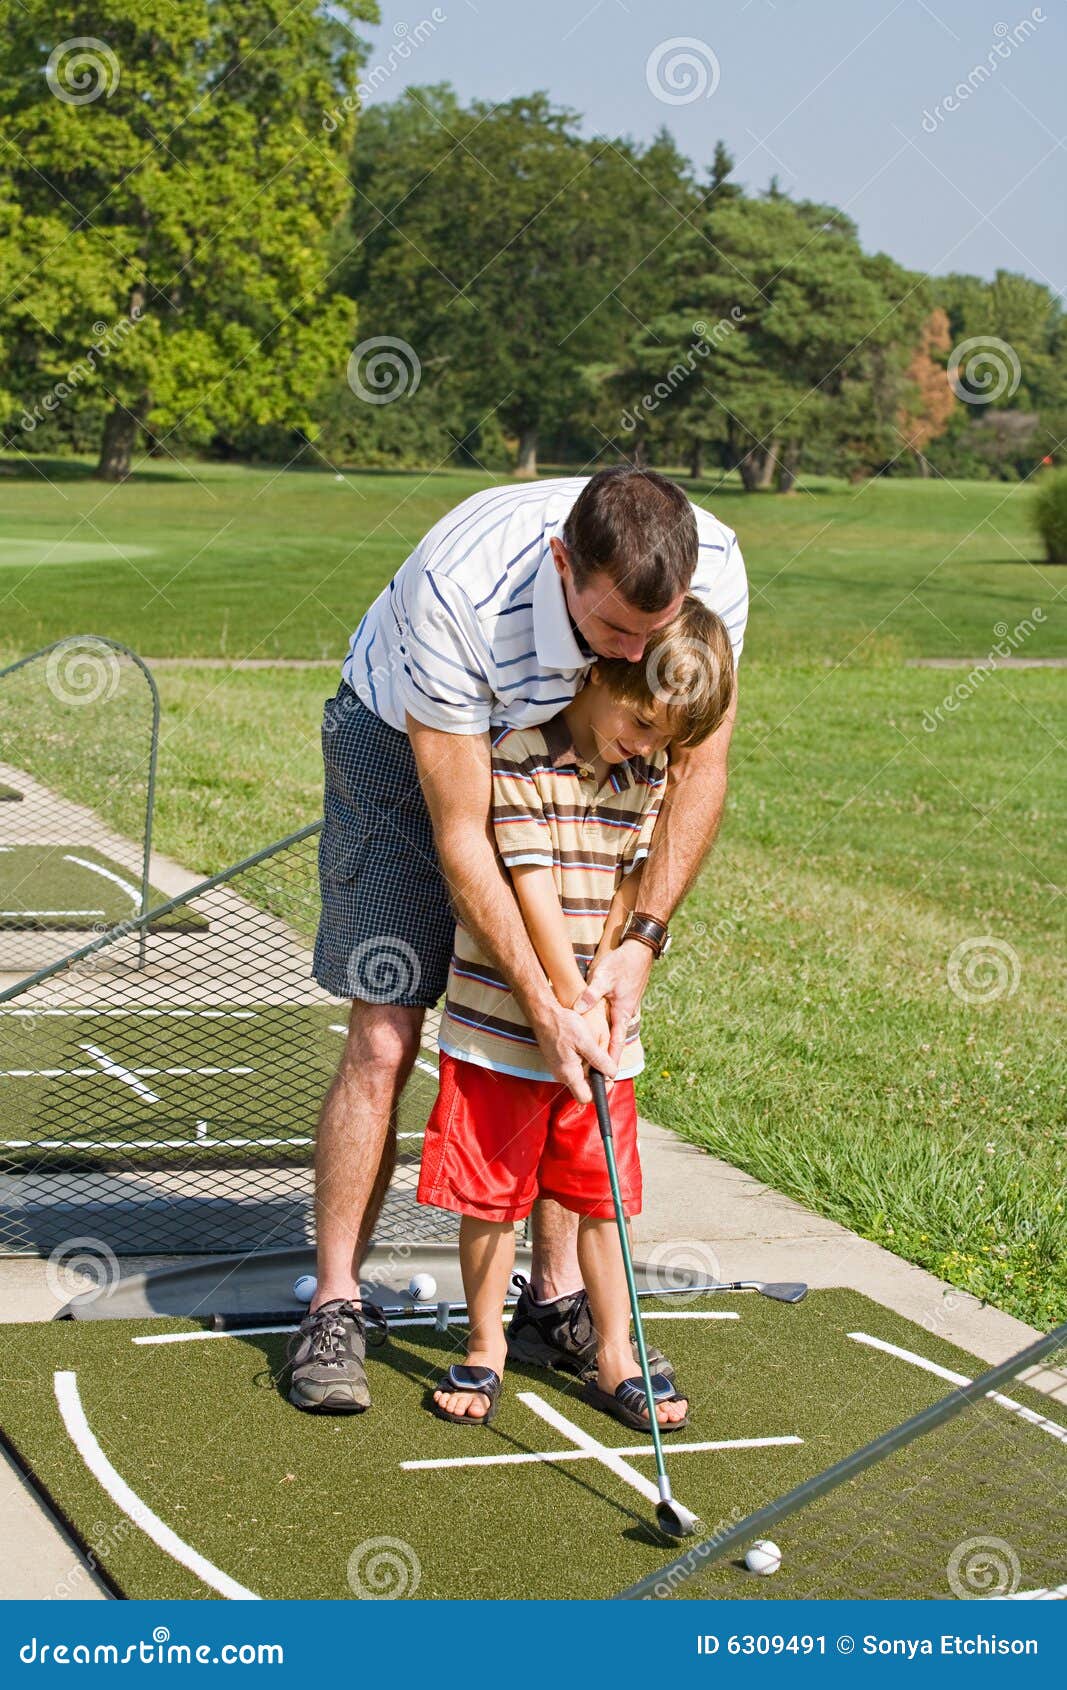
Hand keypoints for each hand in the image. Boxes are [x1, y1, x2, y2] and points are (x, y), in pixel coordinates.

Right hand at [529, 998, 615, 1103]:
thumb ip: (600, 1060)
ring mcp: (559, 1069)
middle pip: (584, 1088)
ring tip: (595, 1052)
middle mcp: (562, 1075)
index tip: (608, 1078)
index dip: (600, 1093)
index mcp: (569, 1074)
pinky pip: (574, 1068)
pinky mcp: (558, 1061)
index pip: (585, 1098)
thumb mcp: (586, 1042)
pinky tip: (586, 1048)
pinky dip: (583, 1062)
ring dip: (591, 1069)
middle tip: (605, 1062)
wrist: (544, 1015)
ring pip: (580, 1077)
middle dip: (597, 1078)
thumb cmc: (563, 1026)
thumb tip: (612, 1073)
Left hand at [573, 939, 653, 1067]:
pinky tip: (597, 1033)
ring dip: (606, 1044)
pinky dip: (606, 1030)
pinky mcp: (622, 1000)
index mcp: (622, 1012)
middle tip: (599, 1076)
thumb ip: (591, 995)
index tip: (607, 1078)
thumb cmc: (623, 963)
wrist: (639, 949)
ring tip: (595, 1061)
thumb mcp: (603, 977)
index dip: (611, 1061)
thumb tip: (578, 1011)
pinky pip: (613, 1019)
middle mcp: (625, 1013)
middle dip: (607, 1059)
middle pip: (614, 1041)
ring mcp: (624, 1006)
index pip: (616, 1043)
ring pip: (613, 1030)